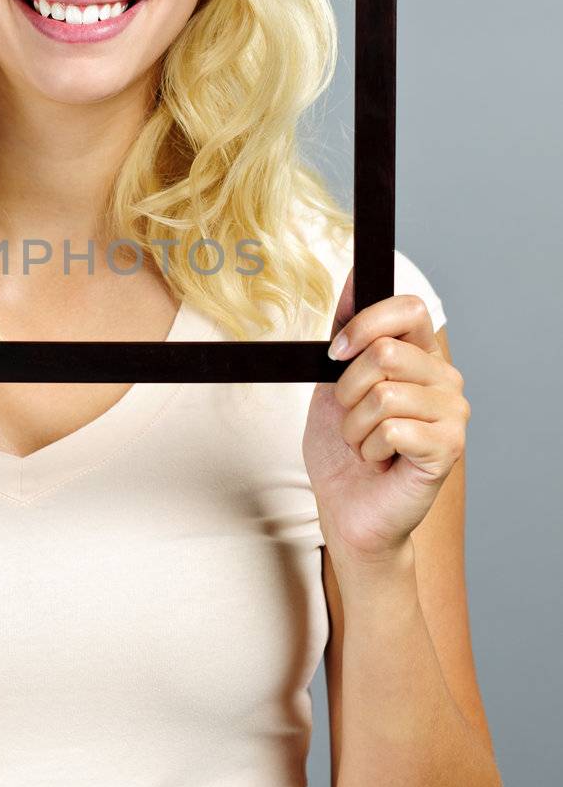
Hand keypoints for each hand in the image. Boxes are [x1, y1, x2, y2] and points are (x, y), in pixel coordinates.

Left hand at [301, 266, 469, 562]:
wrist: (346, 508)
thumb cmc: (342, 449)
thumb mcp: (333, 381)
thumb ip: (346, 330)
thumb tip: (354, 277)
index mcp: (420, 357)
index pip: (409, 308)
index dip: (366, 321)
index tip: (336, 352)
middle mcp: (444, 379)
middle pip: (385, 352)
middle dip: (348, 389)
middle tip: (351, 418)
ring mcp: (452, 414)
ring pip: (383, 393)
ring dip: (355, 426)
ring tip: (365, 445)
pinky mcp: (449, 447)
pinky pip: (392, 428)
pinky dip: (370, 448)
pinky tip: (380, 461)